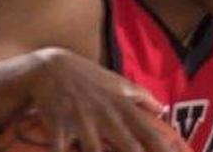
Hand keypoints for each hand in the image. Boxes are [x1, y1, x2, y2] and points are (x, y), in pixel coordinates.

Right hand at [26, 48, 181, 151]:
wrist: (50, 68)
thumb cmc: (88, 77)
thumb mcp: (118, 82)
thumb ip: (141, 97)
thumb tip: (163, 110)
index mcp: (122, 106)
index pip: (150, 133)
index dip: (163, 149)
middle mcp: (107, 116)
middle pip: (130, 147)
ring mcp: (83, 122)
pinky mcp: (58, 127)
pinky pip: (61, 150)